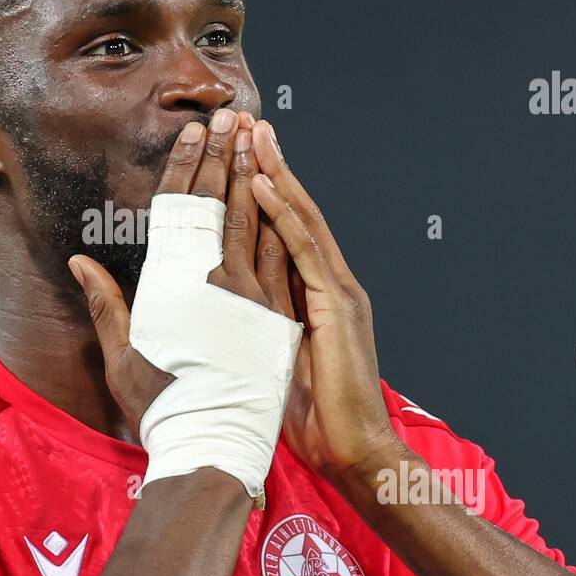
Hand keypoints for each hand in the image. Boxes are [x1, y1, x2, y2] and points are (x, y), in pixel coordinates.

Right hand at [68, 108, 280, 434]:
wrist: (211, 445)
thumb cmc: (159, 406)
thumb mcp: (122, 354)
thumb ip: (107, 303)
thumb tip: (81, 262)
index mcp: (173, 285)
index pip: (180, 211)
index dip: (187, 168)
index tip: (194, 133)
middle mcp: (213, 281)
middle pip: (221, 205)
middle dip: (225, 156)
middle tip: (231, 117)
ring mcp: (251, 297)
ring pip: (254, 224)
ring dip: (255, 178)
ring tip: (257, 140)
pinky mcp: (277, 316)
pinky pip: (280, 258)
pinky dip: (280, 224)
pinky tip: (283, 199)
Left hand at [248, 120, 403, 477]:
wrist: (354, 454)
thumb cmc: (310, 418)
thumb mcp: (271, 358)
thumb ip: (254, 322)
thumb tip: (221, 301)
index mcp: (309, 295)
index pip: (280, 231)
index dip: (258, 191)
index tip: (233, 153)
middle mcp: (326, 283)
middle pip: (293, 212)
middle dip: (267, 165)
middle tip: (243, 121)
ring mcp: (336, 290)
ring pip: (301, 219)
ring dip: (275, 173)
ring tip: (253, 132)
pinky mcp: (338, 305)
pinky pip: (306, 250)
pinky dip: (284, 214)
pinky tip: (263, 184)